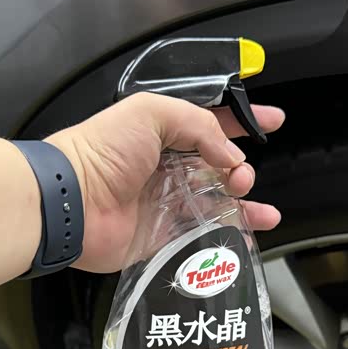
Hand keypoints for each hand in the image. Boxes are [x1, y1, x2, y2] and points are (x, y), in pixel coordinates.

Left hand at [45, 92, 284, 272]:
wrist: (73, 203)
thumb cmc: (103, 151)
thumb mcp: (151, 113)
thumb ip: (198, 125)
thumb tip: (229, 154)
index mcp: (162, 133)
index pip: (211, 123)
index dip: (243, 121)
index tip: (274, 121)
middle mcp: (167, 167)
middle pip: (218, 165)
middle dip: (240, 167)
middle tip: (241, 175)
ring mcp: (167, 202)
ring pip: (218, 201)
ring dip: (245, 202)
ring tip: (261, 208)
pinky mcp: (166, 235)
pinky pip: (206, 233)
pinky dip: (233, 233)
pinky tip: (252, 232)